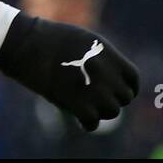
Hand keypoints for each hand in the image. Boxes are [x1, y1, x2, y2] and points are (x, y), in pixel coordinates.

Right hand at [0, 12, 139, 130]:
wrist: (29, 45)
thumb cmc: (53, 39)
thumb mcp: (86, 41)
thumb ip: (103, 59)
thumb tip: (112, 77)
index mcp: (109, 55)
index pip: (133, 79)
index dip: (129, 88)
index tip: (118, 91)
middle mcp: (107, 73)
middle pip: (124, 98)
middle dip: (113, 99)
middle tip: (97, 98)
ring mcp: (94, 90)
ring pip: (111, 112)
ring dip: (101, 111)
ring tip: (87, 105)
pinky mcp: (77, 104)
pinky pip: (92, 123)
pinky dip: (87, 123)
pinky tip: (79, 117)